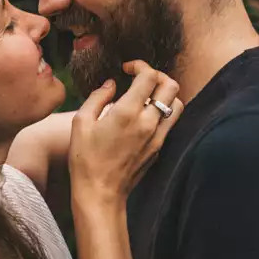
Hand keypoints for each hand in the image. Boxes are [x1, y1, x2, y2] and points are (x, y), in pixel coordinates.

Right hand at [69, 61, 183, 206]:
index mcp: (127, 112)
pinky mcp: (159, 147)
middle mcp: (147, 122)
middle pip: (171, 86)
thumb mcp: (81, 122)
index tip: (128, 69)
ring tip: (146, 96)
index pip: (149, 76)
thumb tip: (111, 84)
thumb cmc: (86, 158)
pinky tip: (144, 116)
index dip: (140, 66)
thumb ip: (98, 97)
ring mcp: (157, 136)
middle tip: (141, 78)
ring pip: (177, 103)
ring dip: (164, 94)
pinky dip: (162, 111)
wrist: (101, 192)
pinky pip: (170, 122)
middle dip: (157, 75)